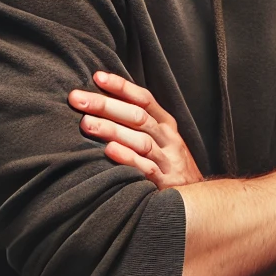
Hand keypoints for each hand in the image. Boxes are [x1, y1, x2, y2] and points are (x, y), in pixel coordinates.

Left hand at [70, 71, 201, 188]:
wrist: (198, 198)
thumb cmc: (168, 164)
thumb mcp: (160, 139)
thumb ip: (138, 123)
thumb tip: (101, 102)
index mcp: (166, 124)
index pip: (143, 99)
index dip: (121, 87)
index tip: (97, 77)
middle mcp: (168, 139)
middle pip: (137, 116)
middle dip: (106, 105)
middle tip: (78, 99)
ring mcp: (168, 160)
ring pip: (140, 140)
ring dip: (113, 130)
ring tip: (87, 124)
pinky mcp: (165, 182)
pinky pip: (146, 169)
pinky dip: (128, 159)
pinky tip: (110, 151)